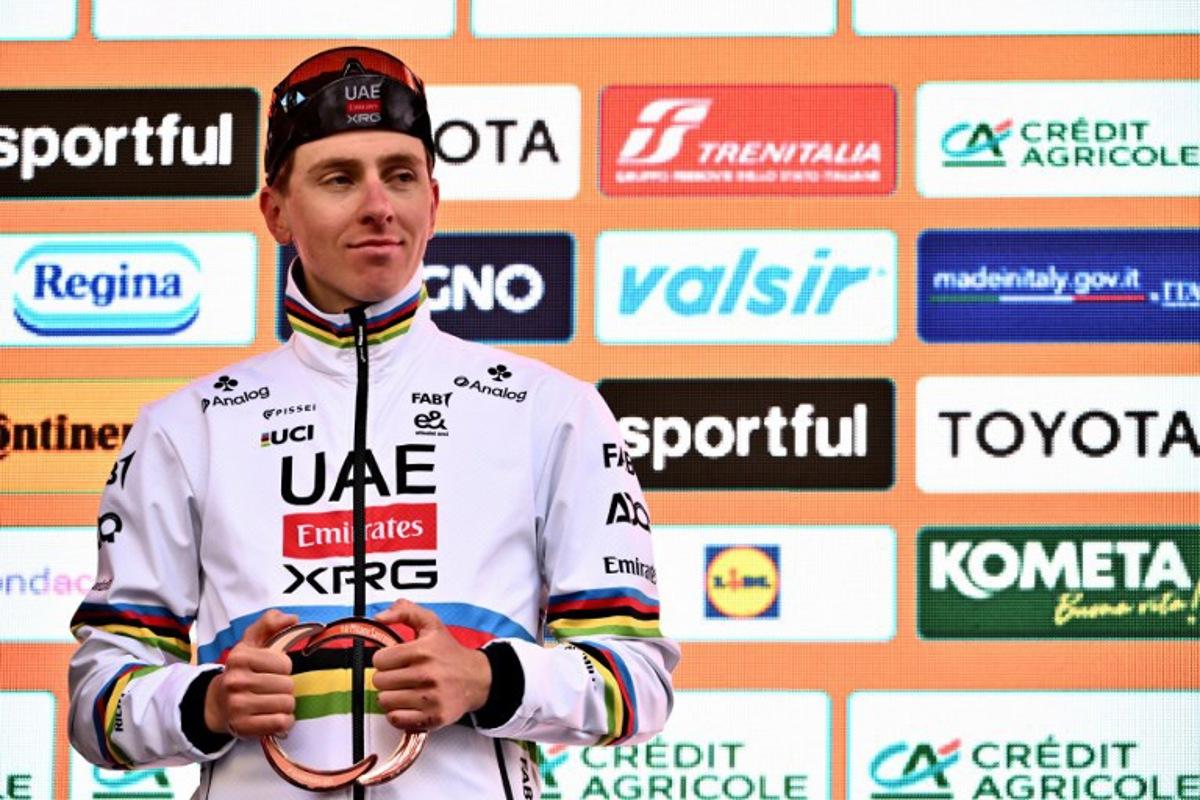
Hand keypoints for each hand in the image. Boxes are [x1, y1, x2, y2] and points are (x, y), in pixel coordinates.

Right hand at [204, 609, 297, 737]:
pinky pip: (281, 723)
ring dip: (285, 704)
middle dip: (285, 686)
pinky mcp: (243, 727)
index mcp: (239, 658)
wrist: (217, 702)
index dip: (283, 668)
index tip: (272, 670)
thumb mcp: (251, 642)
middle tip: (272, 688)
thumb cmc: (242, 670)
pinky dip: (284, 720)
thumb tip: (292, 618)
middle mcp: (235, 681)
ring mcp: (237, 706)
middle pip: (287, 685)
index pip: (285, 664)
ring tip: (272, 701)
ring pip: (286, 704)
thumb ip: (270, 623)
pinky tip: (275, 715)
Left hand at [372, 599, 491, 731]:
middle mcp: (427, 674)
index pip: (379, 660)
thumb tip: (380, 617)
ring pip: (385, 701)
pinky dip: (398, 713)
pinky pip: (396, 719)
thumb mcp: (431, 624)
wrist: (477, 678)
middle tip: (400, 675)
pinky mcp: (433, 717)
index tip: (395, 660)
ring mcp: (430, 698)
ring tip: (405, 689)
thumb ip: (405, 611)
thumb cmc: (449, 652)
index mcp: (423, 650)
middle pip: (379, 681)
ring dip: (391, 695)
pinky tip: (409, 703)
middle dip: (387, 677)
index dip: (385, 659)